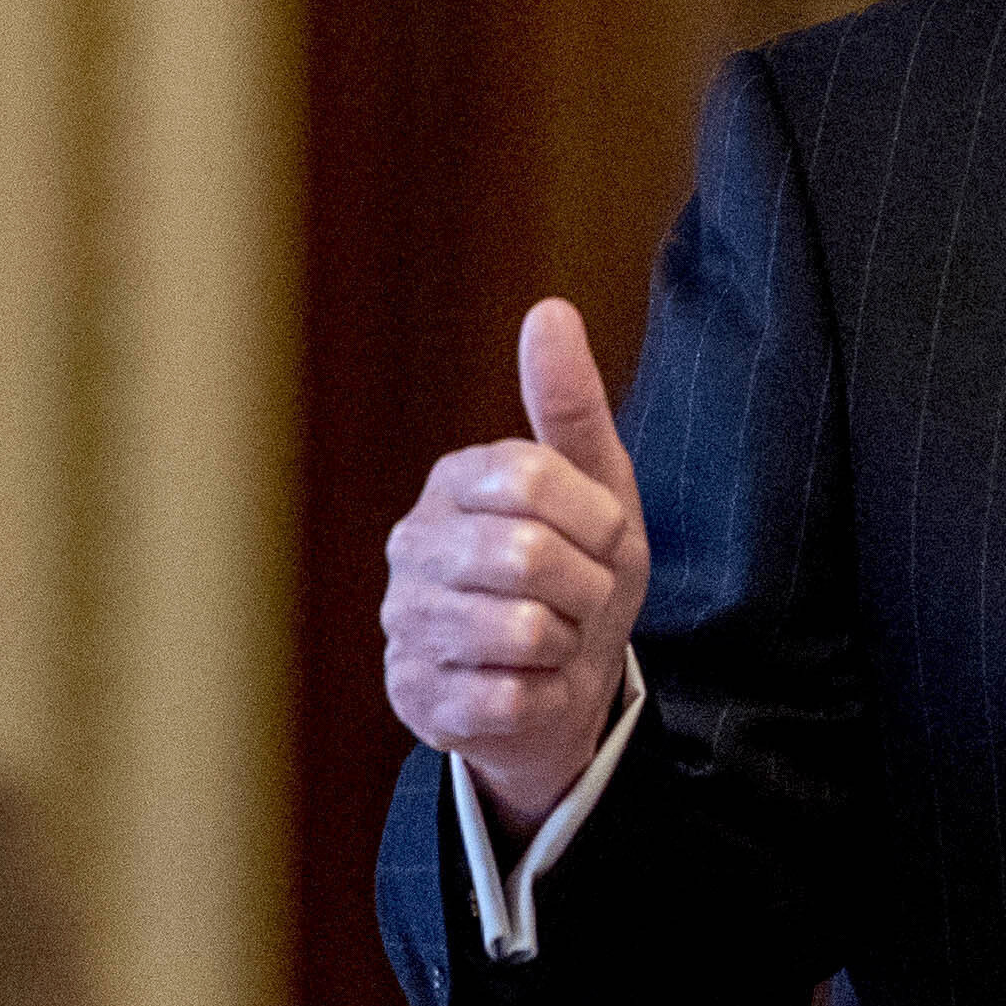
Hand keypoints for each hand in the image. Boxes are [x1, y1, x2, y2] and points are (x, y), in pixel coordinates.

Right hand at [382, 298, 651, 832]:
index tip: (601, 535)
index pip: (532, 477)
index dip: (593, 517)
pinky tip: (524, 683)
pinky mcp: (412, 694)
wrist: (566, 686)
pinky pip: (508, 695)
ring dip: (566, 643)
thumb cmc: (581, 573)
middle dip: (586, 587)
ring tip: (551, 639)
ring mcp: (403, 622)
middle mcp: (413, 544)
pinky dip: (541, 694)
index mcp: (456, 480)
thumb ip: (571, 403)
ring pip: (523, 631)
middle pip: (529, 557)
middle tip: (580, 597)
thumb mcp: (599, 485)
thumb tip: (548, 310)